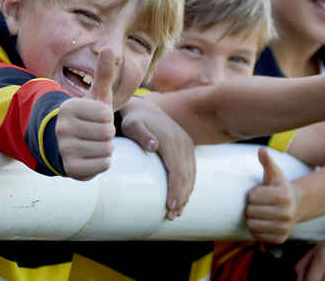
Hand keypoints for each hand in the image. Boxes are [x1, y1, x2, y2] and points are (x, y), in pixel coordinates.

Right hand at [56, 47, 116, 179]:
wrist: (65, 145)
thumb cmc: (87, 117)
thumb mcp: (95, 96)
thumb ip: (103, 73)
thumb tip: (109, 47)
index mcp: (68, 107)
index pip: (106, 115)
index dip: (107, 118)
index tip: (95, 119)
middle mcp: (62, 128)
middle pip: (107, 133)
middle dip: (107, 134)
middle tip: (95, 133)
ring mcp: (64, 148)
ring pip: (106, 150)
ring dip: (105, 148)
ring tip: (93, 144)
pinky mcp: (70, 168)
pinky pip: (103, 165)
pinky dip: (102, 162)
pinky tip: (91, 157)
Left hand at [120, 94, 195, 219]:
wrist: (142, 108)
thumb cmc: (133, 119)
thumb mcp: (133, 124)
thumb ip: (141, 133)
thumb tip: (154, 146)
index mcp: (171, 140)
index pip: (177, 169)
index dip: (176, 189)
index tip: (170, 206)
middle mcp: (182, 142)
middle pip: (186, 175)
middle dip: (181, 197)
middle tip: (172, 216)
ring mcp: (186, 144)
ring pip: (191, 174)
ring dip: (186, 194)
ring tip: (177, 212)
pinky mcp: (186, 147)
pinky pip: (191, 169)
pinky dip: (188, 185)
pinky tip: (183, 197)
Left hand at [245, 147, 297, 242]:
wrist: (295, 206)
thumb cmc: (279, 187)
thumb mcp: (274, 174)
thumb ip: (267, 162)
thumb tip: (261, 150)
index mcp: (284, 196)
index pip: (252, 197)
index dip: (252, 194)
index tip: (260, 193)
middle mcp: (287, 213)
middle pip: (251, 211)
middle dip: (251, 206)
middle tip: (259, 204)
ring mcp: (284, 228)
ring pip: (252, 225)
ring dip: (251, 218)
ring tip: (259, 212)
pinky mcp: (280, 239)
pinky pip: (256, 236)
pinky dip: (255, 229)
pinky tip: (262, 221)